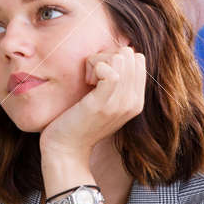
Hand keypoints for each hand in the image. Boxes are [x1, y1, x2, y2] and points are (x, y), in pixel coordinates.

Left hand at [39, 46, 146, 163]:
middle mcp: (133, 102)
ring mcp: (120, 104)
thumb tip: (115, 56)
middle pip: (130, 55)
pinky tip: (87, 80)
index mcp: (136, 101)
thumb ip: (115, 84)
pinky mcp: (103, 104)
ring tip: (89, 79)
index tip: (99, 75)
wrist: (66, 149)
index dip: (116, 58)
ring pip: (121, 58)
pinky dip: (96, 66)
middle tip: (91, 76)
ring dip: (99, 61)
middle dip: (107, 56)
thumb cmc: (79, 121)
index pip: (137, 59)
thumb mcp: (104, 102)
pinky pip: (110, 71)